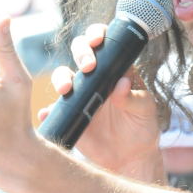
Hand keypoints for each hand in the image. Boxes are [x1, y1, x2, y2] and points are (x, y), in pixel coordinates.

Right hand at [49, 23, 163, 178]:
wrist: (130, 157)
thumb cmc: (141, 127)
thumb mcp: (145, 110)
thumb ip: (135, 97)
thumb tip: (122, 84)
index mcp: (115, 69)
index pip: (104, 44)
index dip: (97, 35)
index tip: (97, 41)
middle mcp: (95, 77)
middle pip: (80, 52)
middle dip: (81, 52)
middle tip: (88, 66)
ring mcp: (80, 94)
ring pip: (63, 76)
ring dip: (61, 78)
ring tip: (66, 90)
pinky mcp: (69, 114)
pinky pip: (53, 109)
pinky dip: (48, 110)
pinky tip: (47, 113)